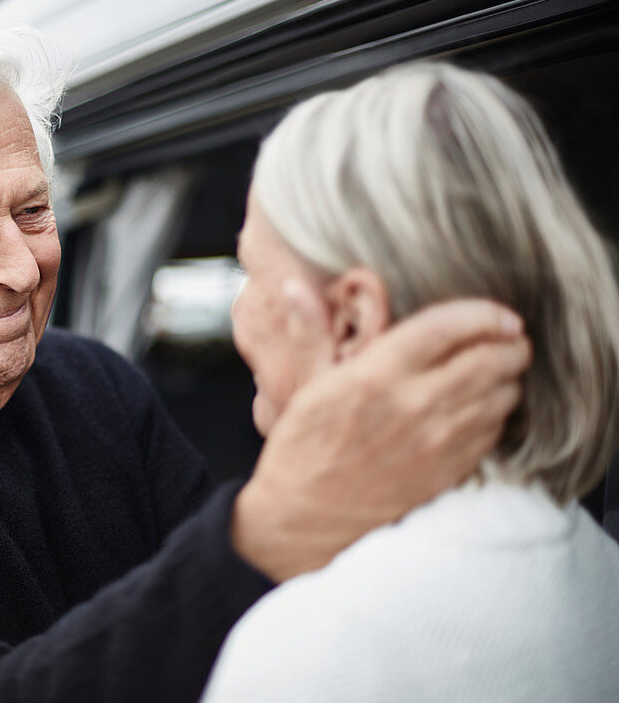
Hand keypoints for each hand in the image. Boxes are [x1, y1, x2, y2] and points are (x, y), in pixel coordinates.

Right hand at [231, 298, 530, 581]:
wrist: (304, 520)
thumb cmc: (300, 451)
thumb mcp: (300, 386)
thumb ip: (310, 333)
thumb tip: (298, 289)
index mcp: (376, 375)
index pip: (449, 327)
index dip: (484, 314)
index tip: (496, 314)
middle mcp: (414, 405)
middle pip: (490, 360)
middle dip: (509, 343)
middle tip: (510, 338)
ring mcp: (436, 442)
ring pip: (501, 397)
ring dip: (508, 378)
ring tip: (500, 369)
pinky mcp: (446, 471)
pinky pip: (493, 433)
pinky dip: (498, 414)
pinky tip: (485, 408)